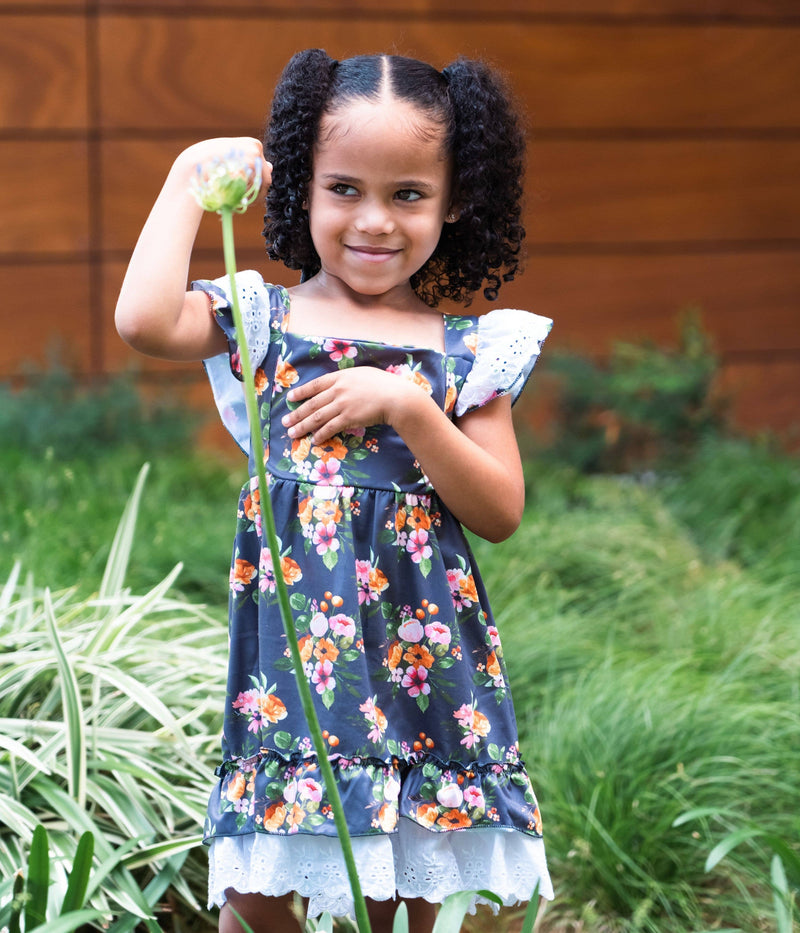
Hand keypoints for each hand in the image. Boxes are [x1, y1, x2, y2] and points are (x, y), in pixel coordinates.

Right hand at [176, 136, 271, 192]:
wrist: (195, 163)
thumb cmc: (211, 159)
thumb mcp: (232, 154)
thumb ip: (249, 159)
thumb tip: (272, 166)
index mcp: (253, 144)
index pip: (263, 167)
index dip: (255, 178)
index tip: (244, 185)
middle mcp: (257, 150)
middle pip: (266, 176)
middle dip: (255, 187)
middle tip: (241, 194)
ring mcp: (255, 160)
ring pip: (263, 185)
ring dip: (252, 193)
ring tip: (237, 196)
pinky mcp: (251, 174)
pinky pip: (257, 193)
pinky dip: (249, 199)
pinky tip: (237, 198)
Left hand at [281, 368, 421, 443]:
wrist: (396, 397)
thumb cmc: (384, 385)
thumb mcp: (364, 375)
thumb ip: (349, 380)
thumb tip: (340, 386)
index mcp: (340, 377)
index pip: (315, 385)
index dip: (301, 392)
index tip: (290, 398)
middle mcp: (338, 390)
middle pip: (312, 403)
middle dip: (296, 414)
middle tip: (285, 422)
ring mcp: (342, 404)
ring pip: (317, 417)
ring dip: (303, 426)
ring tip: (292, 433)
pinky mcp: (348, 418)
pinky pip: (330, 427)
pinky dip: (320, 434)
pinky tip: (314, 440)